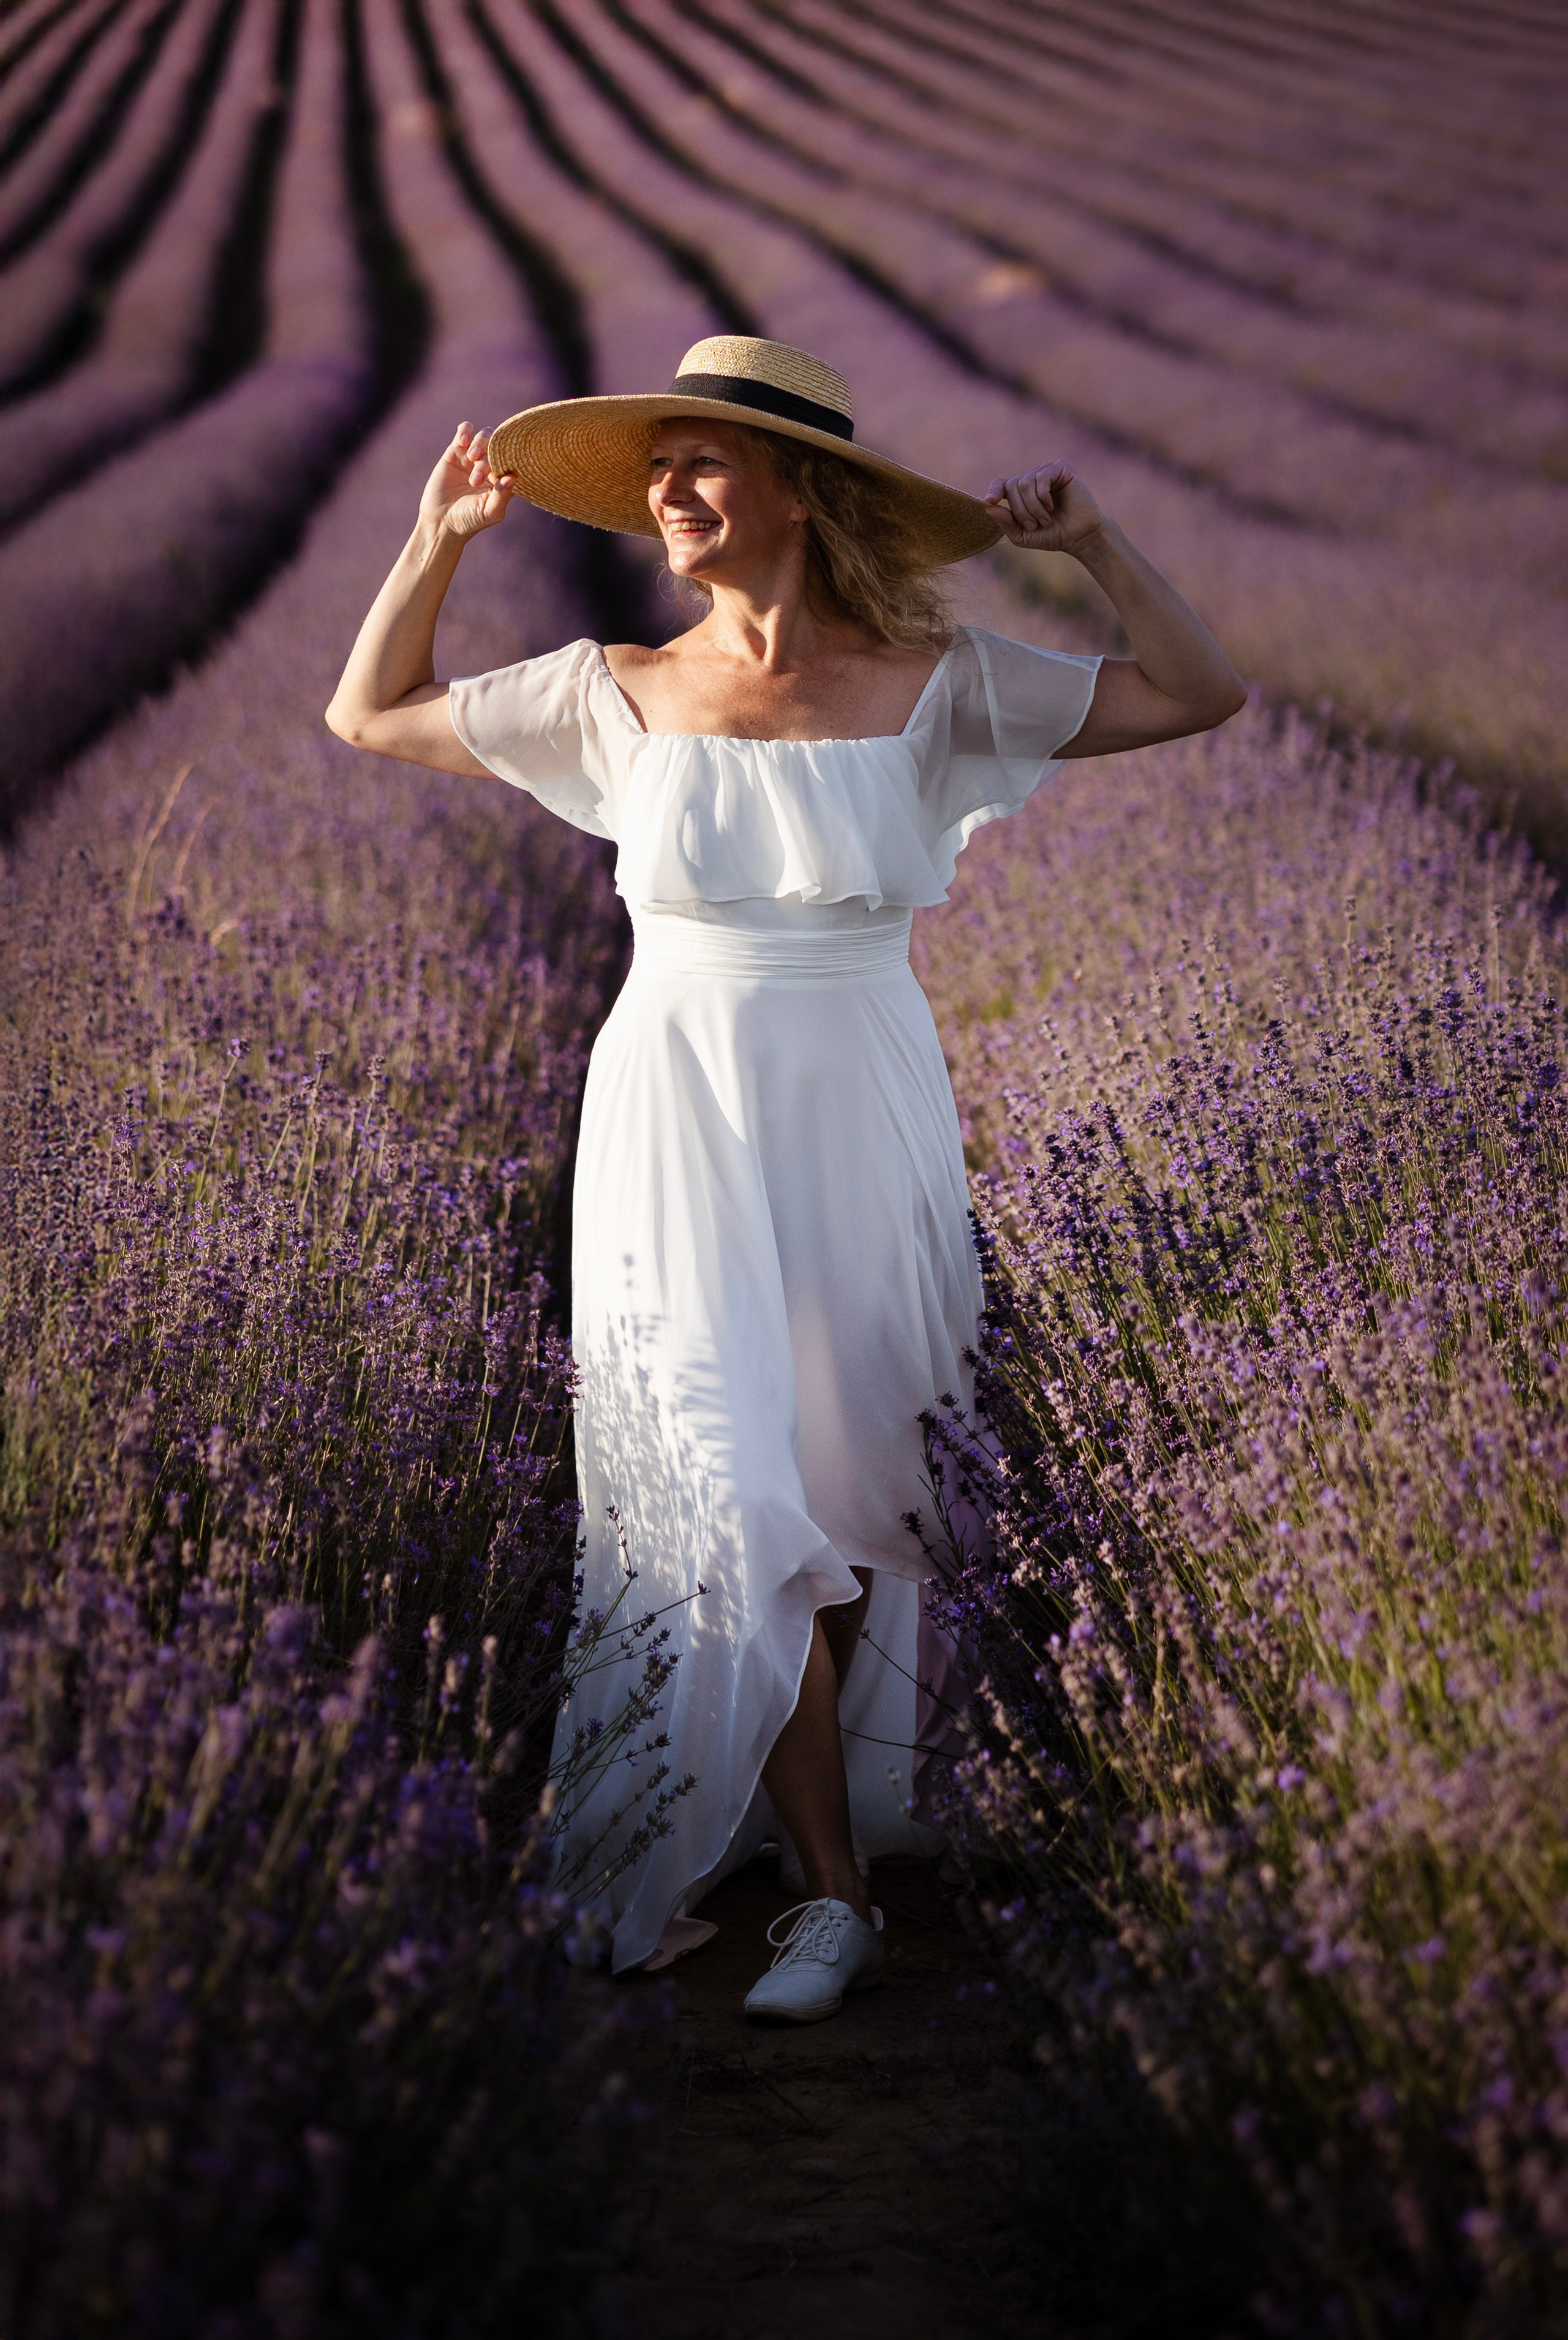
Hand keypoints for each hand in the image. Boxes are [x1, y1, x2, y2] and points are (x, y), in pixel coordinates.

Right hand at [418, 422, 516, 542]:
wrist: (441, 521)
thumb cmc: (469, 520)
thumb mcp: (490, 512)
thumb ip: (503, 495)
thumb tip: (514, 475)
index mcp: (504, 479)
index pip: (514, 461)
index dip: (510, 461)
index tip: (500, 472)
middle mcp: (491, 466)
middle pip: (499, 447)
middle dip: (489, 459)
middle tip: (475, 480)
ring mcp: (473, 457)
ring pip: (485, 435)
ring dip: (481, 443)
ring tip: (471, 458)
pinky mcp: (456, 451)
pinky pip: (465, 430)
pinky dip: (466, 430)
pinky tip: (462, 441)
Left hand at [983, 461, 1103, 553]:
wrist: (1079, 537)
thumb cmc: (1052, 535)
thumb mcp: (1023, 536)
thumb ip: (1006, 523)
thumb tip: (988, 507)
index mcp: (1022, 493)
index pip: (1001, 484)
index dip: (994, 490)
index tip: (990, 500)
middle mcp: (1033, 478)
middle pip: (1012, 486)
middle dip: (1020, 510)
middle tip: (1035, 525)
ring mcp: (1047, 472)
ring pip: (1024, 483)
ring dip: (1033, 507)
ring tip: (1045, 519)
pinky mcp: (1061, 469)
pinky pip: (1041, 477)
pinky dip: (1043, 496)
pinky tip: (1051, 506)